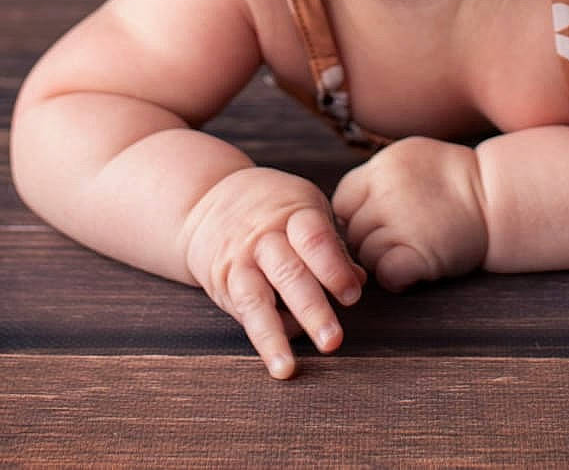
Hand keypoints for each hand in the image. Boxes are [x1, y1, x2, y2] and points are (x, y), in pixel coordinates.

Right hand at [180, 167, 366, 379]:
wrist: (209, 201)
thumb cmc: (274, 210)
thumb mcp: (306, 212)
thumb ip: (332, 246)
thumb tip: (358, 281)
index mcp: (293, 213)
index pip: (314, 239)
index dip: (334, 268)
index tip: (351, 295)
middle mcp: (264, 237)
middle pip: (289, 273)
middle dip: (312, 309)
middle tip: (333, 340)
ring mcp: (241, 261)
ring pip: (257, 298)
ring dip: (276, 335)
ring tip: (288, 368)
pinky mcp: (224, 283)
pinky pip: (243, 312)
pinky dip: (262, 338)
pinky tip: (277, 362)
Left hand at [331, 137, 488, 291]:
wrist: (500, 197)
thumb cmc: (460, 180)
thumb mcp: (414, 157)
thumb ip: (379, 176)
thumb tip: (345, 208)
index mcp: (383, 166)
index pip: (343, 199)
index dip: (355, 216)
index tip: (375, 224)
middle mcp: (386, 192)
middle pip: (352, 230)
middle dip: (367, 241)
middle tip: (395, 243)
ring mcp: (401, 223)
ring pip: (366, 254)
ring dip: (381, 261)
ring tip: (407, 255)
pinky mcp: (419, 253)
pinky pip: (385, 274)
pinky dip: (394, 279)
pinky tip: (411, 274)